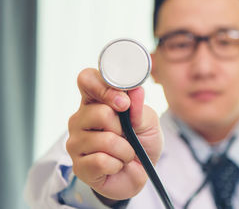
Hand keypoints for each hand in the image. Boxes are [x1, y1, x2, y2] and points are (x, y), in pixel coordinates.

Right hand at [66, 68, 162, 202]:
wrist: (142, 173)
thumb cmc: (142, 142)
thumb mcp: (148, 121)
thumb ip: (139, 107)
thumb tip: (136, 90)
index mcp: (95, 101)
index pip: (87, 80)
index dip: (103, 87)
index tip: (123, 102)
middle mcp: (81, 119)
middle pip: (99, 113)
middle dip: (123, 127)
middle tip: (126, 135)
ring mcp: (76, 143)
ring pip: (105, 140)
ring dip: (125, 150)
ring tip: (124, 152)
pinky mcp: (79, 166)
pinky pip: (101, 161)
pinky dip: (117, 164)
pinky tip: (116, 165)